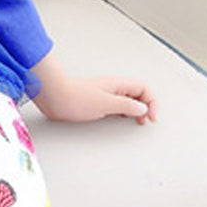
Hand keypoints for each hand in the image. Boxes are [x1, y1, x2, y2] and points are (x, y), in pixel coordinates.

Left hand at [31, 52, 157, 124]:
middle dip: (146, 106)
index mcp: (118, 85)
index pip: (143, 89)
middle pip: (138, 94)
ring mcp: (105, 95)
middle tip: (146, 120)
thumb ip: (126, 106)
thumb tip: (141, 109)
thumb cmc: (75, 98)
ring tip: (137, 121)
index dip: (152, 102)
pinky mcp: (96, 103)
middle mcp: (113, 88)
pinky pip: (116, 107)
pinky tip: (120, 120)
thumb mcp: (106, 103)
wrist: (55, 98)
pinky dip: (123, 113)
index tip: (151, 117)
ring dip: (135, 110)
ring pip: (127, 101)